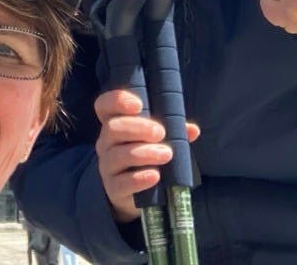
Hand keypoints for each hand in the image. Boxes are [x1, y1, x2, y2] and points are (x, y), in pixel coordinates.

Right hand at [93, 89, 198, 223]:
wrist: (141, 195)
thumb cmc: (150, 158)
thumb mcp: (160, 141)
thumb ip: (175, 132)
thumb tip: (192, 130)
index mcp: (115, 124)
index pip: (104, 105)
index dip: (117, 100)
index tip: (139, 104)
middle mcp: (106, 142)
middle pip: (112, 128)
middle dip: (138, 128)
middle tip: (161, 133)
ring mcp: (107, 165)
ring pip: (118, 155)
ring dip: (144, 153)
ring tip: (167, 154)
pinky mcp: (113, 188)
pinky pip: (122, 182)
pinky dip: (139, 178)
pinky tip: (156, 175)